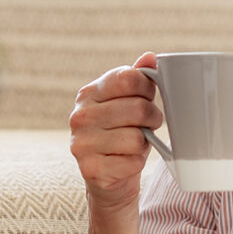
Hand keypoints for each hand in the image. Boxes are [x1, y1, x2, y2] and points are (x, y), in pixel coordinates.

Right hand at [70, 52, 162, 211]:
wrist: (108, 176)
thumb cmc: (123, 132)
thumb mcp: (129, 101)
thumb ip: (138, 78)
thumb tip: (150, 57)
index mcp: (89, 93)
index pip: (129, 78)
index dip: (147, 88)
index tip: (147, 97)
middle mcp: (80, 116)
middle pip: (137, 108)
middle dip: (152, 118)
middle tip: (149, 124)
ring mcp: (82, 143)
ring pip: (137, 137)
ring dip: (145, 142)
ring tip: (136, 143)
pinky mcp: (91, 169)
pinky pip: (133, 161)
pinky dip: (137, 163)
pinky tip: (126, 161)